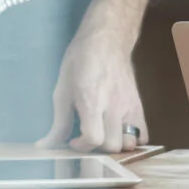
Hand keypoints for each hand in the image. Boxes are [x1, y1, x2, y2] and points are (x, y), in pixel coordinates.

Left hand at [42, 0, 149, 152]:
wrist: (107, 40)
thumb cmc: (80, 62)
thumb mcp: (62, 90)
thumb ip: (58, 123)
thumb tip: (45, 146)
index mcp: (92, 100)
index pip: (94, 137)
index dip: (81, 145)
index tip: (73, 140)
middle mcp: (115, 106)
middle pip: (112, 145)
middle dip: (97, 147)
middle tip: (87, 136)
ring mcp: (130, 107)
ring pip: (130, 143)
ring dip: (115, 145)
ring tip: (103, 134)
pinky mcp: (140, 107)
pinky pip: (143, 135)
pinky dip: (132, 140)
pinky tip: (118, 132)